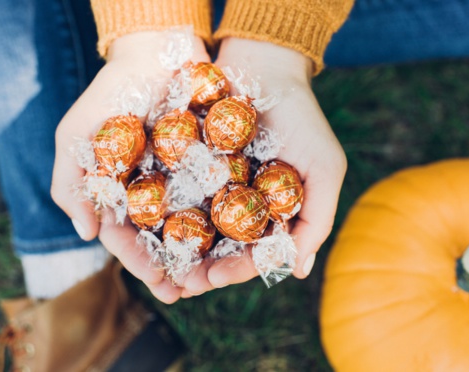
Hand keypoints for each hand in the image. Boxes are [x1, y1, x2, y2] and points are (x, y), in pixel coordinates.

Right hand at [51, 32, 209, 303]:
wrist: (155, 53)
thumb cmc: (110, 93)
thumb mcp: (76, 135)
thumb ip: (71, 183)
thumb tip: (85, 233)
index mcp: (119, 194)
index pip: (126, 238)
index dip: (138, 262)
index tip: (156, 280)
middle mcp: (151, 194)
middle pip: (161, 240)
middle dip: (173, 269)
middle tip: (188, 293)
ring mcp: (181, 181)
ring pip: (191, 226)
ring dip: (201, 254)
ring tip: (214, 277)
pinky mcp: (209, 165)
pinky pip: (218, 197)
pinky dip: (226, 219)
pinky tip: (239, 238)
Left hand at [180, 38, 346, 296]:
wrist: (266, 65)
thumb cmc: (303, 118)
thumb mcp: (324, 167)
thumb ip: (318, 218)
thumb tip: (300, 272)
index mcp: (273, 214)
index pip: (254, 254)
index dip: (235, 269)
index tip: (214, 277)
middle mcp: (243, 205)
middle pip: (220, 247)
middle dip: (199, 268)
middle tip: (177, 283)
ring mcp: (216, 186)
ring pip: (195, 228)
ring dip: (176, 250)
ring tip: (155, 266)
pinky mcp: (192, 165)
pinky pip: (175, 193)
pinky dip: (162, 211)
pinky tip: (143, 224)